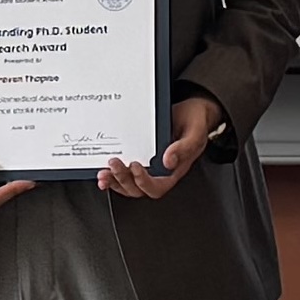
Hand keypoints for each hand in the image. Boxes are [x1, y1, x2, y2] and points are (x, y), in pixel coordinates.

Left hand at [99, 96, 220, 199]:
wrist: (191, 111)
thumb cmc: (194, 122)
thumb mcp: (195, 132)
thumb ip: (184, 147)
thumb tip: (168, 161)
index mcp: (174, 170)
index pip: (157, 187)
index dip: (144, 182)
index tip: (136, 166)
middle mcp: (159, 172)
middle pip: (138, 189)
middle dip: (123, 180)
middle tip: (114, 163)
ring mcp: (148, 166)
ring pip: (128, 185)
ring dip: (114, 181)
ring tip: (104, 172)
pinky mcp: (139, 157)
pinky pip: (124, 172)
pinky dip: (112, 174)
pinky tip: (104, 170)